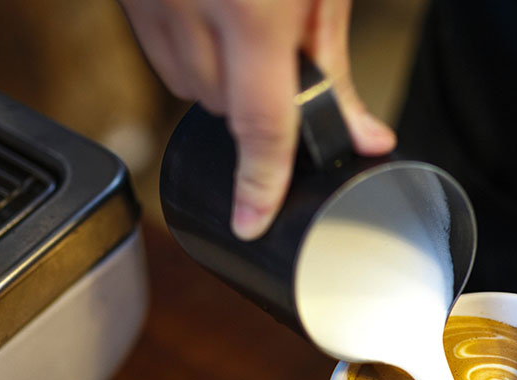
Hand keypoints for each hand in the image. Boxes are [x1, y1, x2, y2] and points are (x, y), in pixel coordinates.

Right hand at [118, 0, 395, 238]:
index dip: (259, 183)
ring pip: (182, 82)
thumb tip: (361, 131)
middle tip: (283, 52)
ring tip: (248, 18)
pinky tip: (214, 6)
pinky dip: (187, 45)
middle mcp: (187, 5)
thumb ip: (334, 57)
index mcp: (252, 9)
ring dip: (220, 77)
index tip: (252, 222)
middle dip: (257, 103)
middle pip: (220, 107)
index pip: (258, 125)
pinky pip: (156, 44)